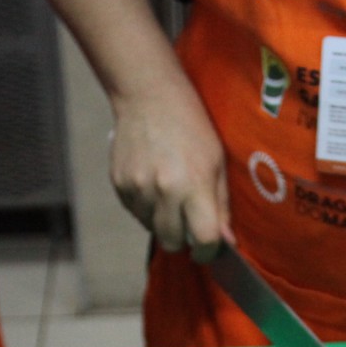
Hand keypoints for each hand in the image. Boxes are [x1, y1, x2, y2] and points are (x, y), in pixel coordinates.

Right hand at [108, 81, 229, 262]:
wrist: (148, 96)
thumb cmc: (191, 126)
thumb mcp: (217, 162)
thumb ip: (221, 205)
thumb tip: (226, 241)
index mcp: (194, 185)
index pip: (203, 239)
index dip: (208, 250)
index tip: (208, 248)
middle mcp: (163, 190)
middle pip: (173, 243)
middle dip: (183, 239)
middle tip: (189, 222)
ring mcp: (138, 188)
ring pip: (152, 229)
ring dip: (163, 221)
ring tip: (170, 193)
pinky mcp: (119, 185)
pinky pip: (136, 213)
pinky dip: (146, 207)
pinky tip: (153, 183)